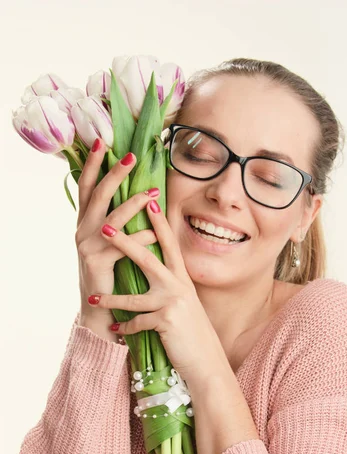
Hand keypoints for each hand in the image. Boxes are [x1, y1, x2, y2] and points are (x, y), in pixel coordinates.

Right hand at [75, 139, 156, 319]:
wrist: (98, 307)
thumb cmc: (108, 271)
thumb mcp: (106, 242)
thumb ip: (115, 220)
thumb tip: (138, 194)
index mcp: (83, 222)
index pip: (86, 186)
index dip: (93, 164)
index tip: (102, 141)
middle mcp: (81, 230)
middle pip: (97, 195)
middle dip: (114, 174)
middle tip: (130, 156)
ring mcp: (87, 246)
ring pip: (111, 218)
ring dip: (133, 203)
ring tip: (153, 193)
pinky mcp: (98, 262)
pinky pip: (122, 246)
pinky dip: (140, 237)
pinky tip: (154, 231)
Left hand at [88, 195, 226, 381]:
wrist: (206, 360)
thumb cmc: (191, 331)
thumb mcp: (185, 303)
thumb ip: (171, 285)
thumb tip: (155, 269)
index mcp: (182, 279)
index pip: (169, 245)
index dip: (159, 224)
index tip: (149, 202)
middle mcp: (178, 286)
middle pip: (147, 259)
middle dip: (125, 243)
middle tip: (105, 229)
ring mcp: (172, 304)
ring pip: (133, 298)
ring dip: (110, 300)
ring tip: (92, 299)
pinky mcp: (165, 322)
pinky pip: (136, 323)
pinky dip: (125, 329)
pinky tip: (115, 331)